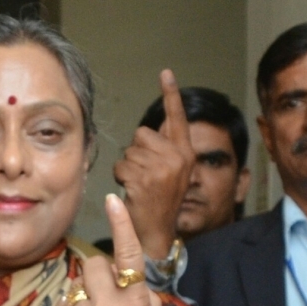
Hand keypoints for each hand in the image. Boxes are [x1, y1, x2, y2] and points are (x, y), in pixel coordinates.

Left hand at [55, 194, 164, 305]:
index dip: (121, 224)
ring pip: (76, 283)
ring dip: (86, 293)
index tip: (112, 199)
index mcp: (134, 305)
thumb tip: (110, 264)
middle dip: (102, 275)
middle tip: (112, 298)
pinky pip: (63, 301)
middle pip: (94, 265)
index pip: (127, 256)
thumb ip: (133, 286)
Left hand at [111, 68, 192, 262]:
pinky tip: (131, 191)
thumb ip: (165, 148)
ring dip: (127, 167)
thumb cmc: (160, 201)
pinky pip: (120, 166)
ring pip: (129, 151)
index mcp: (186, 153)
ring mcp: (161, 168)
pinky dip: (120, 178)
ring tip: (140, 185)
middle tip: (145, 175)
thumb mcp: (172, 172)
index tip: (165, 72)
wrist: (156, 232)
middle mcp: (177, 157)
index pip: (177, 118)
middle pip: (141, 134)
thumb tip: (153, 128)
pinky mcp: (144, 179)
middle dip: (137, 152)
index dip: (170, 94)